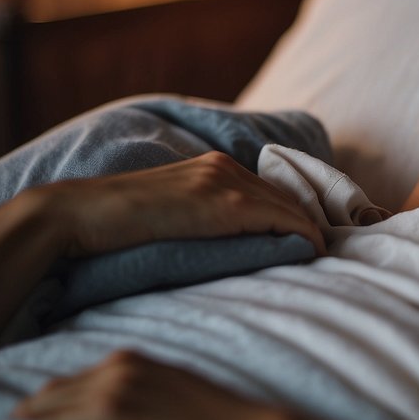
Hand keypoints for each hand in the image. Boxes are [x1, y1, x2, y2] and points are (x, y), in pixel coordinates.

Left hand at [11, 350, 283, 419]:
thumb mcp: (174, 405)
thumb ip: (141, 405)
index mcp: (135, 361)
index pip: (71, 384)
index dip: (48, 407)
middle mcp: (122, 365)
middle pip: (52, 393)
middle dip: (31, 417)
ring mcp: (118, 385)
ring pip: (51, 409)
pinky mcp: (118, 411)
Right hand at [33, 151, 325, 256]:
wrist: (80, 215)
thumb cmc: (118, 225)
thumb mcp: (171, 213)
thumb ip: (206, 217)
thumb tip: (237, 238)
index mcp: (213, 165)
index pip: (273, 188)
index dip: (300, 212)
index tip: (317, 236)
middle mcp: (225, 166)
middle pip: (290, 195)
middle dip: (316, 220)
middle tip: (338, 247)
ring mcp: (224, 181)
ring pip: (291, 206)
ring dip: (313, 230)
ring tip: (329, 254)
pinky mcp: (223, 204)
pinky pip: (280, 218)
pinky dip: (303, 234)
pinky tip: (314, 251)